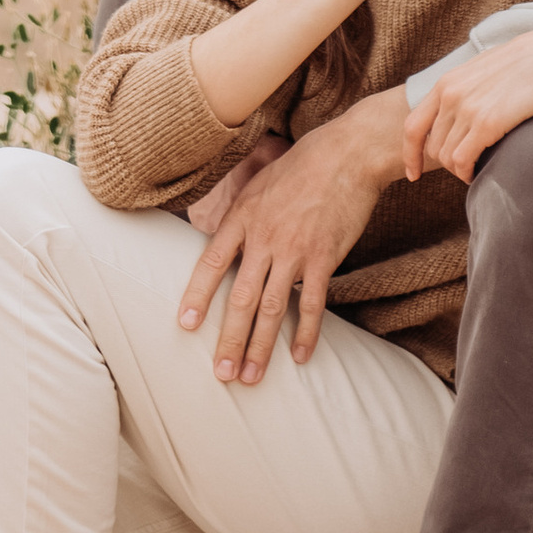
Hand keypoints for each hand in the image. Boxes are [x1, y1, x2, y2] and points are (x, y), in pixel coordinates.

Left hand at [178, 97, 407, 384]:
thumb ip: (240, 217)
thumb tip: (221, 243)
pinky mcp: (324, 258)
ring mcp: (294, 250)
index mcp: (242, 218)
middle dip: (228, 339)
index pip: (211, 263)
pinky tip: (299, 356)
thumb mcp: (258, 184)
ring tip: (251, 376)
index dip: (196, 296)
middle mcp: (263, 238)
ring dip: (260, 346)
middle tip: (221, 373)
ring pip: (272, 307)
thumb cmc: (301, 167)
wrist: (346, 155)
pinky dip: (305, 332)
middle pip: (240, 298)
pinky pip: (312, 303)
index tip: (185, 326)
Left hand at [403, 19, 532, 186]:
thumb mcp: (483, 73)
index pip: (413, 126)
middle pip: (432, 147)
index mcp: (446, 83)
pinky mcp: (486, 122)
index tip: (414, 173)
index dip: (410, 154)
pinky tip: (480, 174)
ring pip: (447, 157)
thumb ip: (464, 93)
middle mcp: (450, 95)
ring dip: (459, 170)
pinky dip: (467, 174)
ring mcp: (466, 109)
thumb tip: (458, 119)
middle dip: (446, 164)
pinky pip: (462, 161)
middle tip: (467, 168)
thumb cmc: (525, 66)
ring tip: (477, 170)